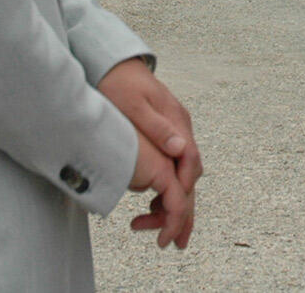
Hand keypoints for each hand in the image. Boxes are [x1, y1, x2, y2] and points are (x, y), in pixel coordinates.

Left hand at [99, 57, 201, 247]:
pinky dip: (166, 190)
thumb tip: (180, 148)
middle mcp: (181, 129)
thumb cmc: (120, 82)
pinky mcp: (164, 137)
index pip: (190, 161)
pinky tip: (150, 204)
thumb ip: (158, 127)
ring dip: (175, 202)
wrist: (114, 64)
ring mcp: (174, 133)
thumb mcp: (135, 104)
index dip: (183, 191)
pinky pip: (172, 168)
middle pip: (190, 174)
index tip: (173, 215)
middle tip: (173, 239)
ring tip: (161, 231)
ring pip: (182, 174)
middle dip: (184, 208)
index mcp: (177, 122)